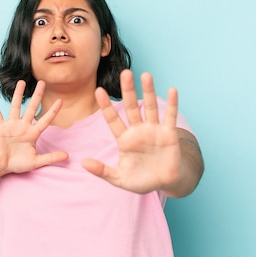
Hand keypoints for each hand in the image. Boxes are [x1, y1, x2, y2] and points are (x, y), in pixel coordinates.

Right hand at [0, 80, 68, 175]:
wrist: (1, 166)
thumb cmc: (18, 163)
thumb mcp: (36, 161)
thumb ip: (50, 157)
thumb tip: (67, 156)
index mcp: (33, 133)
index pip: (45, 119)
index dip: (53, 111)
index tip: (60, 100)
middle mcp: (23, 126)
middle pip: (32, 108)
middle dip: (37, 95)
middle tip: (42, 82)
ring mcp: (11, 125)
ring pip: (16, 106)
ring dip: (18, 95)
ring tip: (21, 82)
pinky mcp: (0, 127)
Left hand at [82, 69, 181, 193]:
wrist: (165, 183)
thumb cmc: (142, 180)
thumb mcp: (119, 179)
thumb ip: (102, 171)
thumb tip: (83, 163)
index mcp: (124, 139)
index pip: (113, 119)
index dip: (106, 106)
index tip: (98, 91)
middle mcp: (138, 130)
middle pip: (132, 107)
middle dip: (128, 91)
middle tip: (125, 73)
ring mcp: (154, 130)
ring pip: (150, 107)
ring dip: (149, 91)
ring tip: (146, 74)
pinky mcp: (169, 134)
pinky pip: (170, 117)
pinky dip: (172, 104)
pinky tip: (172, 90)